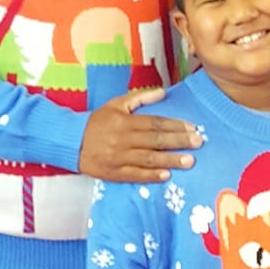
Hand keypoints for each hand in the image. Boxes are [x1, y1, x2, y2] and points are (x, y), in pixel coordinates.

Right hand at [79, 89, 203, 181]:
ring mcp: (118, 157)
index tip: (192, 128)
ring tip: (190, 161)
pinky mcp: (114, 173)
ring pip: (149, 159)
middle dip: (179, 142)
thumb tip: (164, 92)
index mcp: (124, 121)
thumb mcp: (116, 104)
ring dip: (171, 160)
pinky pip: (135, 175)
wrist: (71, 142)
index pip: (154, 123)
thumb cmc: (97, 122)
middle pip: (155, 141)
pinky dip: (151, 176)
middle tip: (198, 143)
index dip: (174, 126)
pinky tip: (167, 175)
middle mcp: (123, 139)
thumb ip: (140, 97)